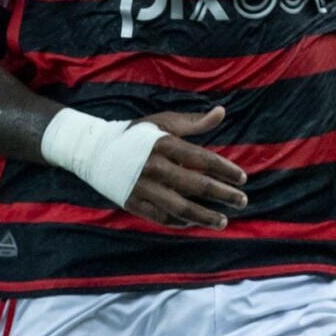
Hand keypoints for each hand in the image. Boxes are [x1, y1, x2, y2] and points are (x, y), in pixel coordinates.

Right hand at [123, 106, 249, 228]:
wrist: (93, 151)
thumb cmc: (135, 135)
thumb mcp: (162, 122)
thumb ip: (194, 122)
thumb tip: (222, 112)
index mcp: (164, 145)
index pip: (203, 160)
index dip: (226, 170)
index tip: (243, 179)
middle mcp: (155, 167)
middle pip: (197, 185)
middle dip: (224, 195)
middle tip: (242, 201)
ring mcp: (143, 187)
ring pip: (181, 207)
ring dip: (205, 216)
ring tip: (223, 221)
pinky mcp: (133, 202)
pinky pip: (161, 217)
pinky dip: (180, 222)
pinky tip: (194, 223)